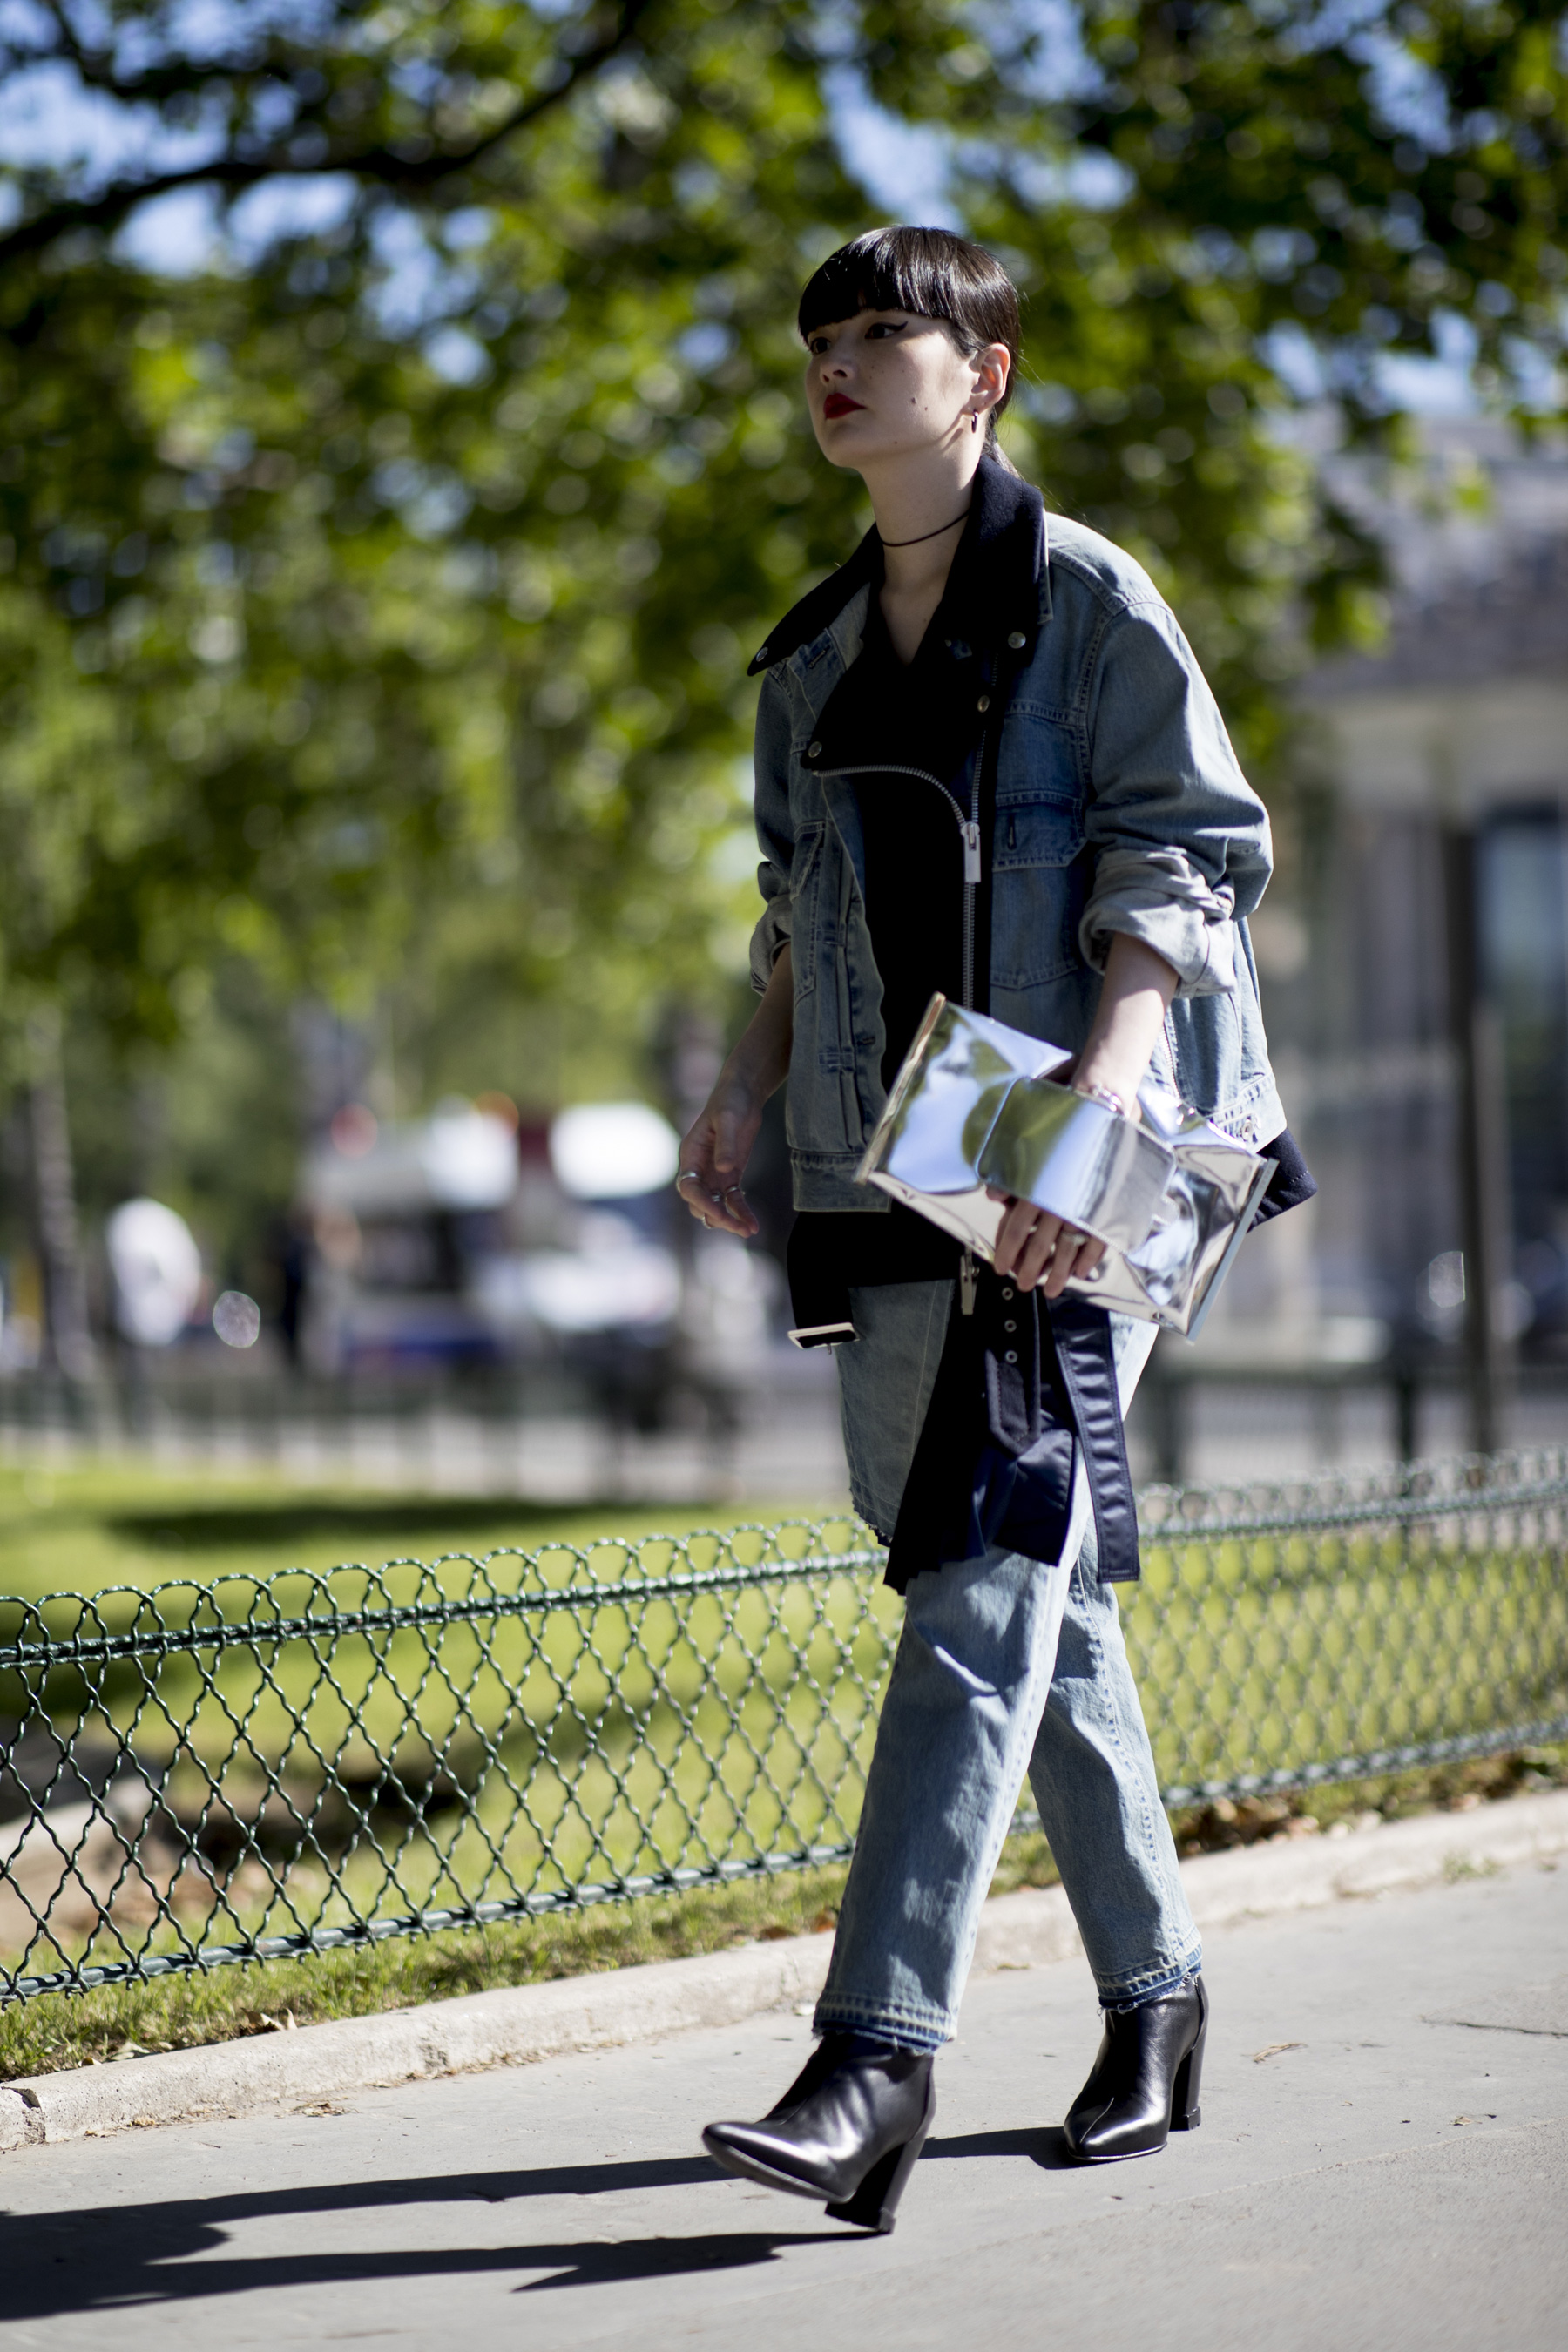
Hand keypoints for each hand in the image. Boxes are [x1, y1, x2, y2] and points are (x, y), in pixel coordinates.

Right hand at [676, 1073, 763, 1238]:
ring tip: (748, 1230)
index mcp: (690, 1154)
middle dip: (717, 1216)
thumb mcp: (728, 1118)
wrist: (744, 1092)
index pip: (688, 1187)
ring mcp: (714, 1173)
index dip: (702, 1202)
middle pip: (700, 1202)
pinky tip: (752, 1225)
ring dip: (729, 1220)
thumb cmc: (731, 1100)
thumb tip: (725, 1169)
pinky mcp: (730, 1175)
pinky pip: (733, 1199)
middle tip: (738, 1228)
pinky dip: (741, 1212)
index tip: (719, 1213)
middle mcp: (698, 1168)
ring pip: (716, 1205)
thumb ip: (726, 1144)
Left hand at [987, 1062, 1117, 1295]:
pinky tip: (1082, 1270)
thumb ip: (1011, 1170)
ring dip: (1058, 1271)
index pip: (1016, 1226)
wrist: (1102, 1102)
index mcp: (1037, 1184)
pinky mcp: (1109, 1201)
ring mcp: (1085, 1202)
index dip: (1007, 1249)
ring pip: (1068, 1246)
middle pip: (1040, 1243)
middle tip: (1024, 1286)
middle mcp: (1059, 1198)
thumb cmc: (1061, 1115)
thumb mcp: (1027, 1138)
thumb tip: (993, 1197)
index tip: (1002, 1267)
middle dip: (1030, 1268)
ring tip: (1053, 1289)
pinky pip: (1100, 1236)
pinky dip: (1090, 1256)